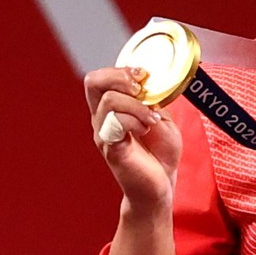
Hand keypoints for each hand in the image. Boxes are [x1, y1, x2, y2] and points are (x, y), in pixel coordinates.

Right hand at [84, 66, 182, 209]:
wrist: (160, 185)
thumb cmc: (160, 153)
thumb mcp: (162, 118)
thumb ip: (153, 100)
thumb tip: (152, 83)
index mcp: (112, 108)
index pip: (100, 77)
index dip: (122, 69)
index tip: (144, 76)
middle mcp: (102, 118)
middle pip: (93, 81)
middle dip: (121, 77)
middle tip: (141, 90)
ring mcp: (104, 133)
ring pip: (109, 101)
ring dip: (137, 105)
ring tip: (151, 120)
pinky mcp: (111, 149)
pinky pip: (116, 123)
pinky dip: (135, 120)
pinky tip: (146, 130)